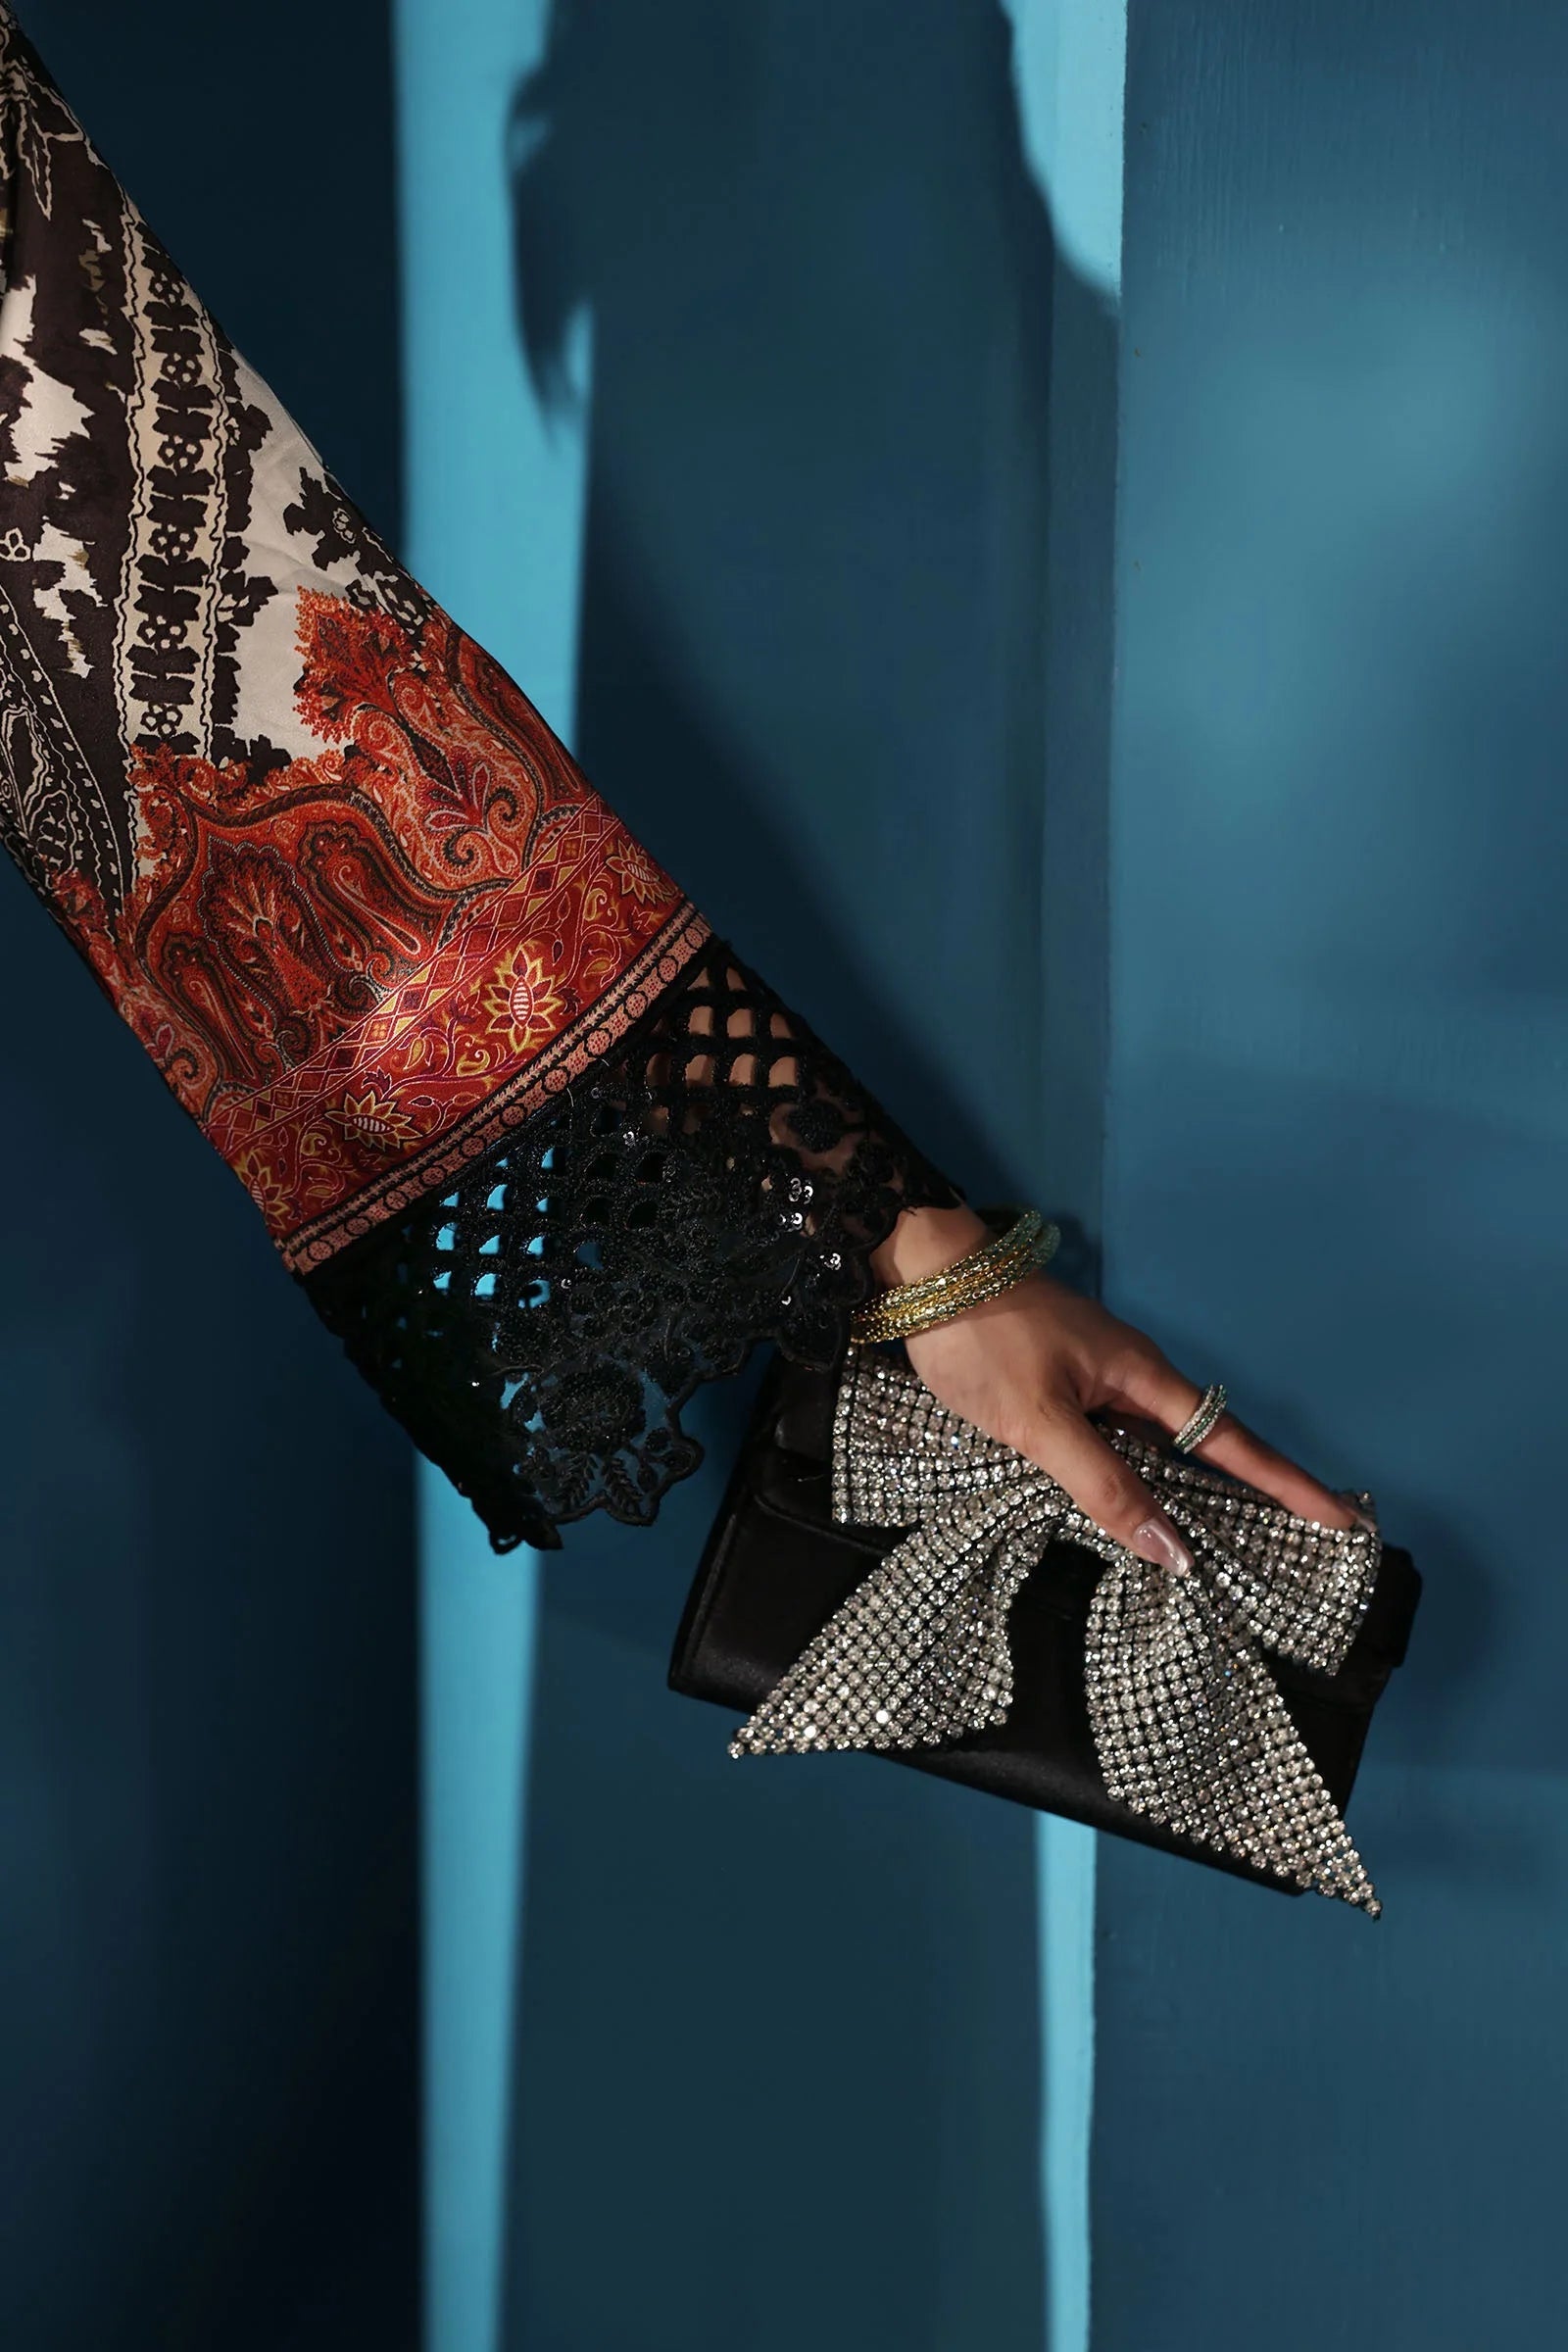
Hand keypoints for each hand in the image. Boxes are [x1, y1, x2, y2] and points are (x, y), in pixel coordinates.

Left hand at [871, 1206, 1357, 1568]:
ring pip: (1162, 1445)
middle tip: (1307, 1541)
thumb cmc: (982, 1340)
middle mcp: (1134, 1376)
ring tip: (1235, 1542)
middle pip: (1210, 1445)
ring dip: (1195, 1489)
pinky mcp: (1065, 1379)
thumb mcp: (1040, 1422)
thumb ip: (1104, 1486)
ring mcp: (1100, 1375)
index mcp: (1143, 1378)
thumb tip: (1176, 1553)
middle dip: (1259, 1492)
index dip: (1289, 1486)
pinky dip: (1141, 1475)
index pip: (1233, 1445)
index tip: (1343, 1518)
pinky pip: (1122, 1438)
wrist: (923, 1269)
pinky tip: (1138, 1506)